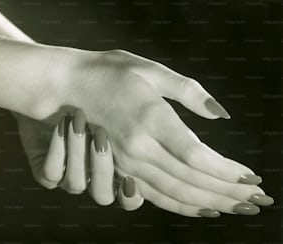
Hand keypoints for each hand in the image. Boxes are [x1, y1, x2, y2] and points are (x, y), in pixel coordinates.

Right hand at [37, 48, 272, 215]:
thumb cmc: (110, 72)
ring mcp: (127, 162)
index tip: (252, 178)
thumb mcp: (151, 69)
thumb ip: (189, 91)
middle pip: (191, 180)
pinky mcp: (121, 168)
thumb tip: (220, 114)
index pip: (198, 156)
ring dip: (209, 203)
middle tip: (256, 201)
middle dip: (227, 193)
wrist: (69, 86)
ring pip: (174, 193)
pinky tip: (198, 208)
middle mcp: (139, 147)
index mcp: (151, 118)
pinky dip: (180, 205)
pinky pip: (154, 195)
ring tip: (235, 208)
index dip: (227, 172)